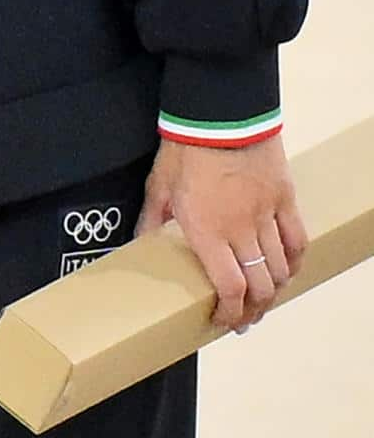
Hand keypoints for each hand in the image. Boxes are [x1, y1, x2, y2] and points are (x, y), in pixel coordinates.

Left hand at [144, 136, 305, 331]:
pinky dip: (295, 262)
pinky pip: (298, 240)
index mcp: (207, 231)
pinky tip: (287, 270)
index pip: (229, 289)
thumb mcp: (158, 186)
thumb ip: (151, 221)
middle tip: (244, 318)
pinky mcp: (285, 201)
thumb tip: (138, 244)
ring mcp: (267, 216)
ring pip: (281, 268)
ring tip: (263, 299)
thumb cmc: (185, 149)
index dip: (230, 313)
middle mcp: (241, 231)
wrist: (220, 115)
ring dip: (274, 290)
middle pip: (259, 286)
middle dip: (253, 310)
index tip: (223, 321)